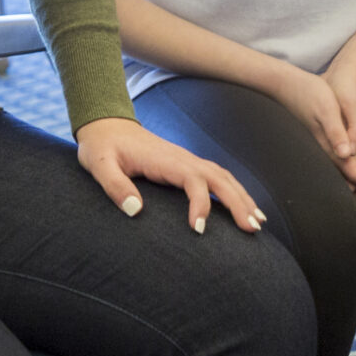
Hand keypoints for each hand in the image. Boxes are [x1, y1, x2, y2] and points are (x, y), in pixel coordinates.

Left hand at [74, 116, 265, 234]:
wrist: (105, 125)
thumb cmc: (101, 147)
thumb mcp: (98, 164)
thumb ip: (113, 185)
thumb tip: (134, 210)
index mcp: (165, 159)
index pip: (193, 180)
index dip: (200, 204)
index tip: (199, 230)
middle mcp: (182, 159)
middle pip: (219, 178)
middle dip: (238, 203)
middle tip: (252, 230)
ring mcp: (187, 161)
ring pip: (224, 177)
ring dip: (243, 199)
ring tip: (258, 224)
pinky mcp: (187, 166)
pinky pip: (218, 178)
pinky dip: (235, 192)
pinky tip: (245, 209)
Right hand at [265, 67, 355, 199]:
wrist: (286, 86)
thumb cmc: (309, 93)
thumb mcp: (326, 109)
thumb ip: (336, 132)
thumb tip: (346, 154)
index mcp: (330, 146)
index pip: (354, 174)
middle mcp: (326, 151)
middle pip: (348, 181)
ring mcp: (322, 147)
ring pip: (342, 175)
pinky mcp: (321, 142)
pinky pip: (338, 166)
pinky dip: (351, 174)